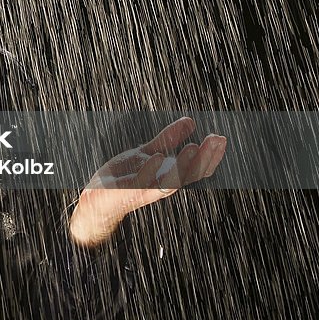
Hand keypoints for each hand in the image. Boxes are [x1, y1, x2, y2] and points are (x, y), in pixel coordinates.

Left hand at [69, 117, 225, 247]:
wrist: (98, 198)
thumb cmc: (125, 175)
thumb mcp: (148, 152)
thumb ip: (168, 139)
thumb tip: (190, 121)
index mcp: (169, 176)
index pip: (196, 168)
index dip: (210, 156)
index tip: (221, 139)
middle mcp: (162, 184)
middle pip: (189, 174)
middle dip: (204, 158)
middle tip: (216, 140)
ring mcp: (146, 189)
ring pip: (170, 180)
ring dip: (182, 165)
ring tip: (194, 147)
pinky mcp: (128, 191)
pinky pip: (142, 182)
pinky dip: (150, 170)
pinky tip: (157, 155)